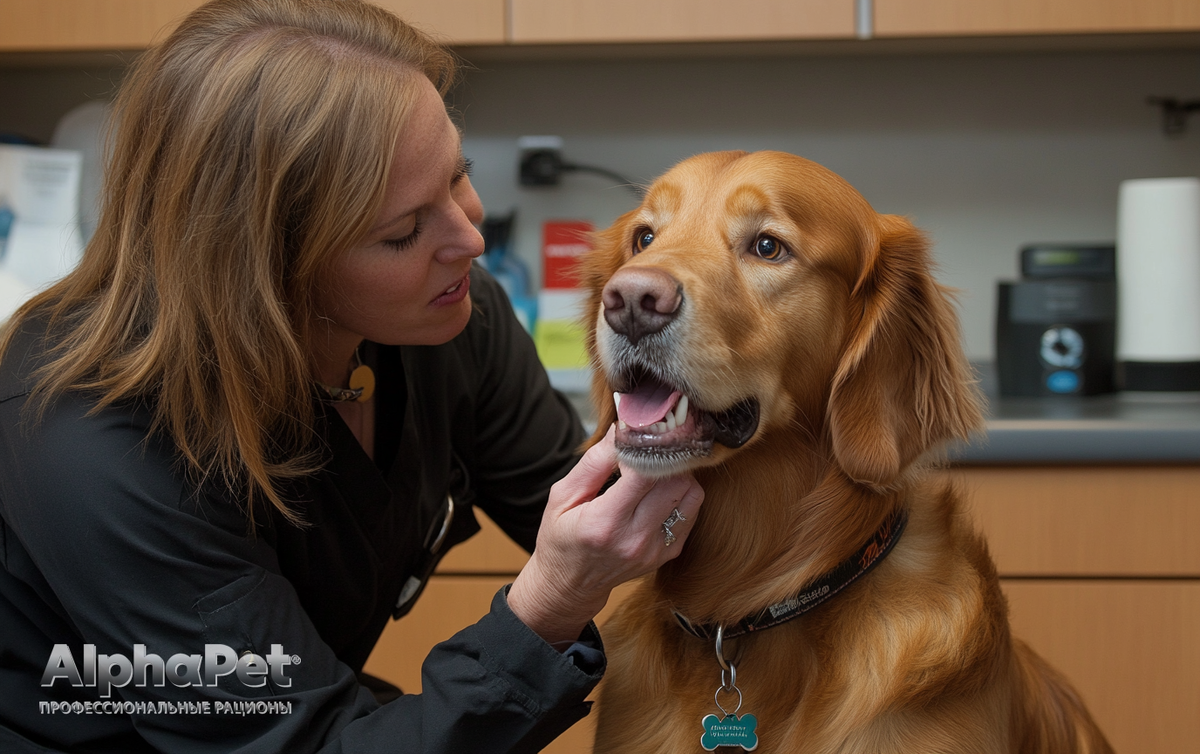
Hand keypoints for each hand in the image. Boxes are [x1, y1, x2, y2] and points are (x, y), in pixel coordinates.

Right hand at [507, 425, 703, 645]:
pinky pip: (691, 511)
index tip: (637, 438)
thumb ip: (594, 463)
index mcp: (604, 523)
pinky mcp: (669, 553)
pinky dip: (679, 495)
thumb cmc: (561, 537)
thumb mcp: (562, 496)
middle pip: (675, 482)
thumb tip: (622, 431)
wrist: (570, 585)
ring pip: (690, 494)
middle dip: (664, 458)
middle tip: (649, 450)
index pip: (644, 475)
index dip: (645, 449)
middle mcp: (635, 539)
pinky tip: (658, 493)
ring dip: (676, 475)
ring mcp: (656, 549)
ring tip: (654, 472)